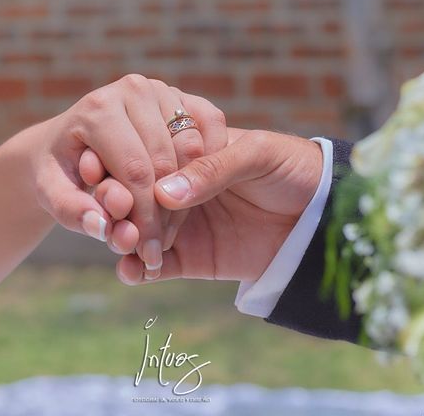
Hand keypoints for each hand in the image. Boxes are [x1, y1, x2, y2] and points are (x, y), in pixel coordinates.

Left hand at [22, 74, 226, 278]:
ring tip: (168, 231)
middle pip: (166, 162)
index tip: (147, 254)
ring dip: (188, 199)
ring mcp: (164, 89)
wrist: (70, 139)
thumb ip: (71, 212)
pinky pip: (211, 137)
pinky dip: (207, 172)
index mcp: (100, 108)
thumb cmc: (60, 169)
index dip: (145, 218)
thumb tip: (101, 227)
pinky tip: (186, 203)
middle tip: (160, 249)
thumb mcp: (52, 193)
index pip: (135, 171)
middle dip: (165, 214)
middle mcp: (135, 89)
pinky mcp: (186, 97)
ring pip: (194, 152)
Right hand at [81, 128, 321, 281]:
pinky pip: (154, 267)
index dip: (123, 163)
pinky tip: (131, 270)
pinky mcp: (188, 259)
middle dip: (116, 204)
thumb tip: (164, 192)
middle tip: (109, 213)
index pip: (147, 156)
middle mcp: (178, 188)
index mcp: (188, 153)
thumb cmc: (293, 169)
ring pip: (137, 230)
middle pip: (133, 195)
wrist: (325, 216)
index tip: (99, 169)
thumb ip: (214, 168)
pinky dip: (136, 270)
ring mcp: (180, 224)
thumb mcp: (258, 155)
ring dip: (122, 237)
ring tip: (120, 242)